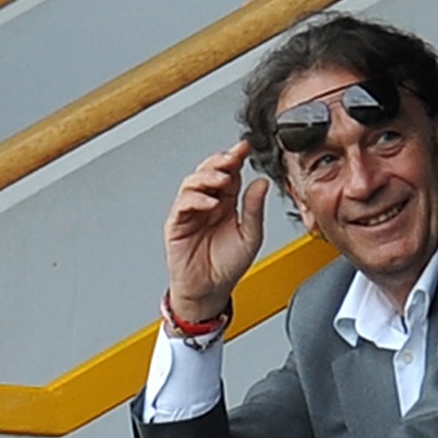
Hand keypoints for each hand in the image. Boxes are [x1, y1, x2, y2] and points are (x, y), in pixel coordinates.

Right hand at [165, 140, 269, 320]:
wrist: (211, 291)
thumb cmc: (228, 266)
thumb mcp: (251, 235)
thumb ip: (254, 209)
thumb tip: (261, 182)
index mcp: (226, 202)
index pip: (230, 173)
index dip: (236, 157)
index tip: (246, 146)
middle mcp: (208, 203)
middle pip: (209, 171)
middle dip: (220, 161)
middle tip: (232, 158)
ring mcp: (191, 212)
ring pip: (192, 182)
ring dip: (207, 177)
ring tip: (222, 179)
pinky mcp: (177, 224)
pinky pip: (182, 204)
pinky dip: (196, 199)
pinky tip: (210, 202)